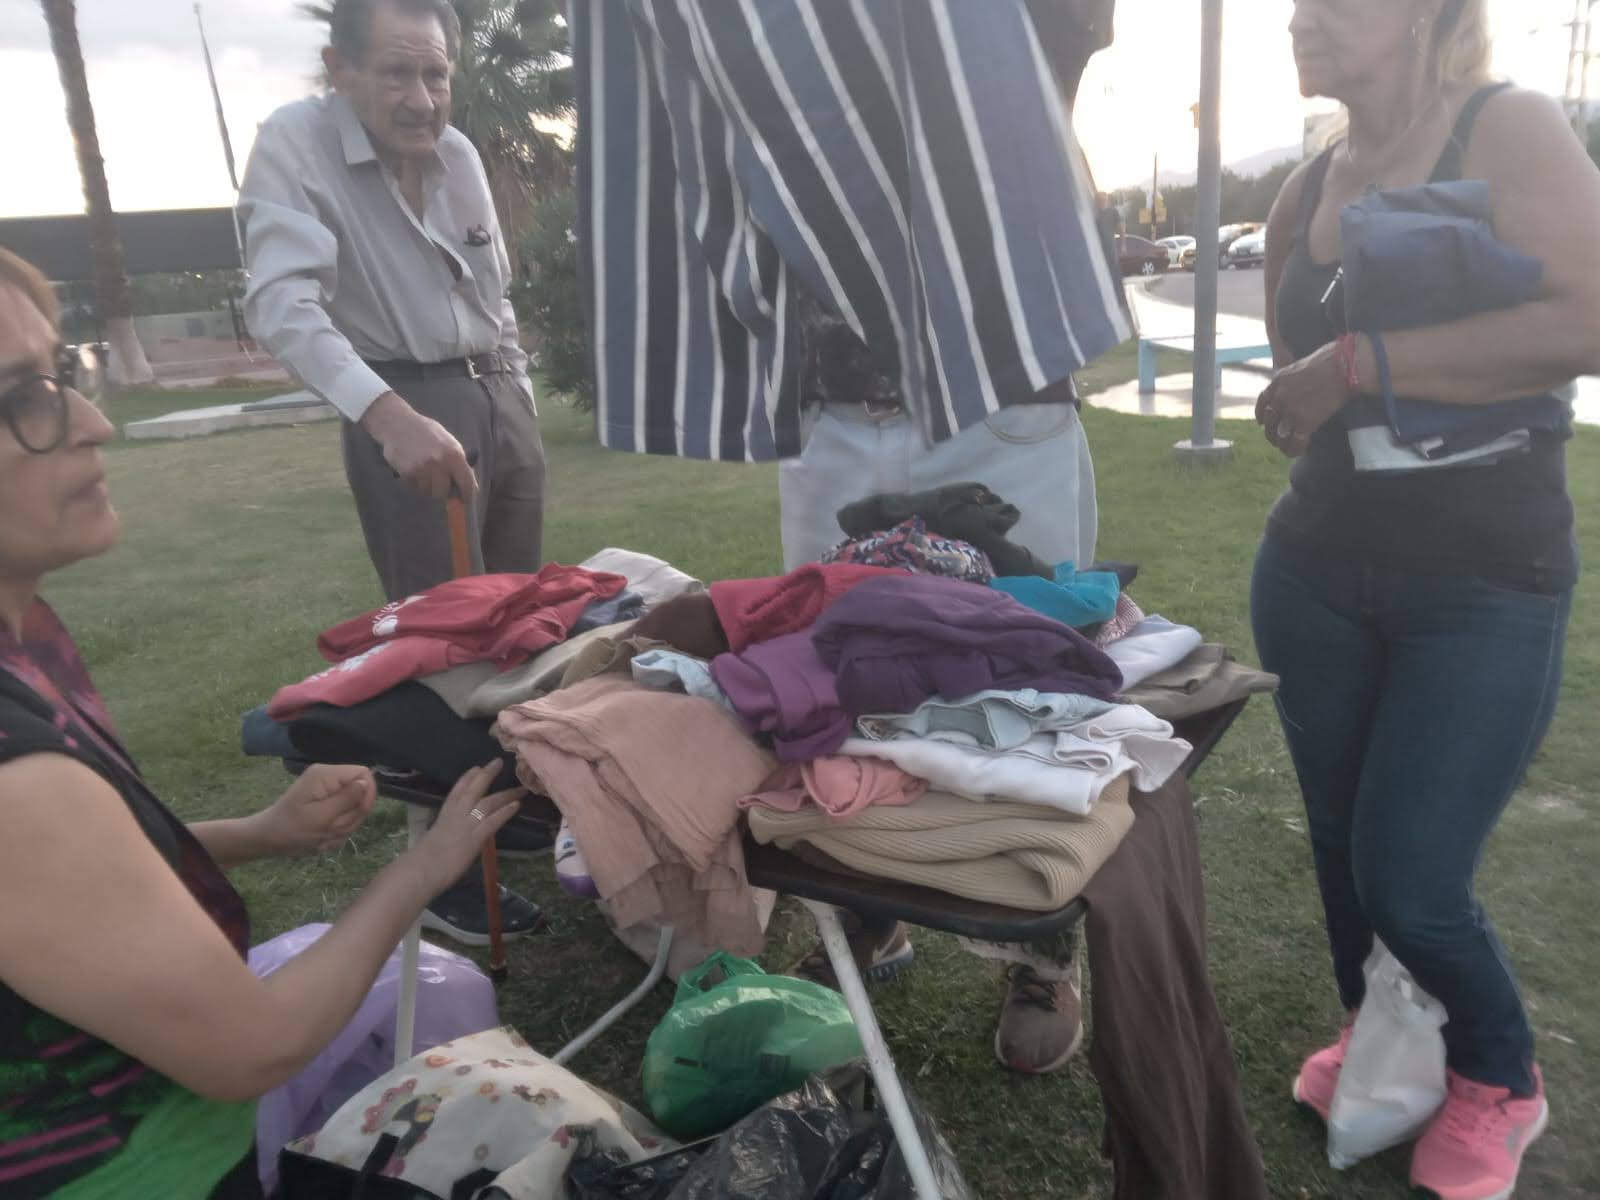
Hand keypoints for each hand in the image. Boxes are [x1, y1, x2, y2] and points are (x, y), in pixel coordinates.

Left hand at [257, 764, 376, 856]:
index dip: (367, 794)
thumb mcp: (320, 817)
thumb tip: (366, 782)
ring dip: (343, 827)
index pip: (364, 773)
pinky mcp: (326, 804)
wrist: (268, 840)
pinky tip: (322, 837)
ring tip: (324, 835)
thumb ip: (346, 799)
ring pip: (354, 809)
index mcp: (326, 775)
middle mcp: (329, 779)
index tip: (356, 814)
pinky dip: (337, 831)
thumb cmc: (290, 828)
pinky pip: (344, 817)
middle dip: (351, 816)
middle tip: (331, 829)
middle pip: (361, 794)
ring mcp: (328, 792)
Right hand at [360, 392, 478, 501]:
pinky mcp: (407, 473)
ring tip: (424, 472)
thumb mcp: (449, 442)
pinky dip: (415, 482)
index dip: (467, 494)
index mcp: (454, 455)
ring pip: (428, 492)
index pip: (467, 483)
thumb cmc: (426, 431)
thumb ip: (459, 462)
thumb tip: (470, 484)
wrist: (398, 424)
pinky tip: (414, 469)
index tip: (465, 499)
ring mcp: (422, 470)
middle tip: (440, 483)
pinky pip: (415, 487)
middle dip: (443, 490)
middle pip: (444, 492)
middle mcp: (439, 464)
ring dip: (428, 486)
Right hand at [404, 762, 524, 895]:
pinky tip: (517, 805)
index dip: (467, 778)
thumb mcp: (433, 839)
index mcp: (444, 815)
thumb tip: (448, 835)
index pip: (456, 791)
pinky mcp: (476, 837)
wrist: (422, 869)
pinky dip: (506, 811)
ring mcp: (467, 824)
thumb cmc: (421, 861)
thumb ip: (443, 833)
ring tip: (520, 786)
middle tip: (498, 762)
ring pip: (488, 802)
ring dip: (505, 793)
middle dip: (486, 774)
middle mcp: (456, 814)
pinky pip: (494, 820)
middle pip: (473, 789)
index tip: (476, 768)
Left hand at [1256, 342, 1351, 457]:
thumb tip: (1295, 390)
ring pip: (1279, 435)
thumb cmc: (1329, 360)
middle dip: (1271, 433)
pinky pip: (1295, 441)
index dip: (1261, 415)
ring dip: (1281, 444)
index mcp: (1277, 382)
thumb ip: (1292, 381)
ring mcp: (1291, 411)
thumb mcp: (1300, 366)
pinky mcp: (1305, 422)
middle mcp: (1279, 397)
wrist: (1343, 366)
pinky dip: (1295, 449)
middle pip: (1269, 422)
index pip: (1263, 402)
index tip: (1262, 422)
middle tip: (1277, 439)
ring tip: (1286, 448)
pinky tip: (1297, 452)